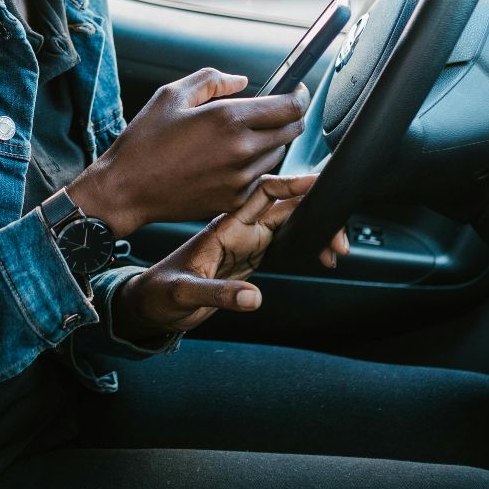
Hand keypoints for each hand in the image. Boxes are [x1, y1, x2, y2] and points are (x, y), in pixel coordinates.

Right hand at [67, 68, 309, 236]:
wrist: (127, 189)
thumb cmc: (144, 141)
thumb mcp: (171, 95)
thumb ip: (212, 80)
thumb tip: (242, 81)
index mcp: (227, 119)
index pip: (289, 106)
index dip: (299, 95)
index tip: (296, 90)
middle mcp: (240, 150)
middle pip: (291, 130)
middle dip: (288, 116)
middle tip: (274, 110)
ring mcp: (240, 179)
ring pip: (278, 154)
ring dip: (271, 141)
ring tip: (243, 135)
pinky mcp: (234, 200)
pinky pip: (260, 177)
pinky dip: (254, 165)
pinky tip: (229, 159)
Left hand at [112, 173, 350, 336]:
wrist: (149, 304)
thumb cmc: (158, 293)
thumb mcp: (183, 294)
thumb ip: (218, 294)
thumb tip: (252, 298)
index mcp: (223, 228)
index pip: (262, 194)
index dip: (291, 185)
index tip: (317, 183)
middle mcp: (238, 231)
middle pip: (284, 209)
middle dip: (315, 214)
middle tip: (339, 236)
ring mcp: (244, 244)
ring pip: (288, 226)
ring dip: (314, 232)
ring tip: (336, 248)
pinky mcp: (248, 259)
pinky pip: (283, 244)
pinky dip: (306, 247)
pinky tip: (321, 255)